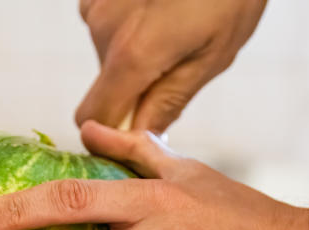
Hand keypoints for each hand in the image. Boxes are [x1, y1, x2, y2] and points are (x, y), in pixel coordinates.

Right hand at [76, 0, 267, 131]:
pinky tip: (158, 5)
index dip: (112, 132)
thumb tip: (142, 137)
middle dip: (134, 86)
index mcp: (132, 55)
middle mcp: (103, 29)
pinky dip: (128, 22)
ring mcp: (96, 2)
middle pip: (105, 84)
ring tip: (175, 24)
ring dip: (132, 50)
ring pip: (106, 50)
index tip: (139, 131)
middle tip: (178, 62)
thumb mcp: (213, 53)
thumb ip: (171, 99)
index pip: (95, 118)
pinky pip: (106, 20)